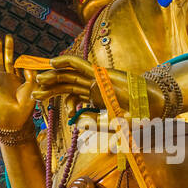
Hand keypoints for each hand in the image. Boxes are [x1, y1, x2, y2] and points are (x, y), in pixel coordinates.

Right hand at [0, 35, 37, 131]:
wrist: (12, 116)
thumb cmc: (24, 106)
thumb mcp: (32, 87)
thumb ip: (31, 74)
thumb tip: (27, 63)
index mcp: (19, 80)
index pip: (19, 64)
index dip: (21, 57)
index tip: (24, 52)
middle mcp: (9, 78)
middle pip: (7, 59)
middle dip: (8, 48)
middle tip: (8, 37)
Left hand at [33, 56, 163, 116]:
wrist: (155, 106)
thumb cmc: (137, 116)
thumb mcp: (112, 125)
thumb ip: (94, 124)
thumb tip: (75, 122)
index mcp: (95, 98)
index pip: (72, 96)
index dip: (59, 99)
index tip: (49, 106)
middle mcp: (94, 87)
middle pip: (67, 85)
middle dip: (49, 87)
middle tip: (32, 93)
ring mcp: (97, 79)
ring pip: (70, 75)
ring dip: (53, 76)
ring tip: (38, 79)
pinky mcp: (102, 73)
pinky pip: (82, 64)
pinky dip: (67, 61)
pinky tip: (54, 62)